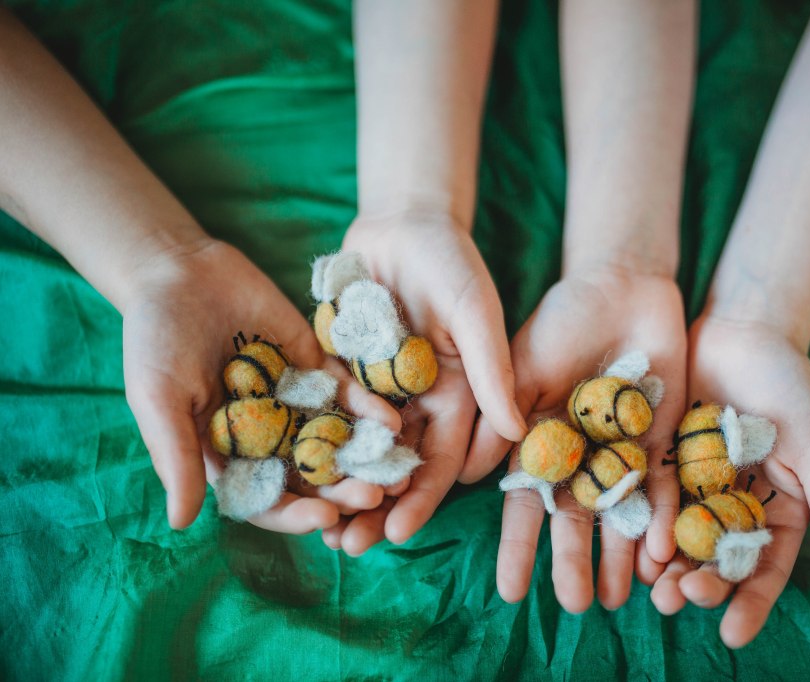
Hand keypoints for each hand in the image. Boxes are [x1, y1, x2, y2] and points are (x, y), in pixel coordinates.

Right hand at [122, 238, 402, 532]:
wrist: (180, 273)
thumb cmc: (155, 340)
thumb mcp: (159, 399)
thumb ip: (177, 457)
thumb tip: (181, 522)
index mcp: (228, 456)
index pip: (267, 499)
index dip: (295, 514)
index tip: (325, 520)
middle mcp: (267, 438)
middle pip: (310, 476)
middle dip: (342, 491)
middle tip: (374, 497)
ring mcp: (295, 404)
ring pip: (335, 440)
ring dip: (364, 457)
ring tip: (396, 468)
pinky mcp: (315, 368)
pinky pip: (346, 393)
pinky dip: (368, 408)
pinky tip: (392, 419)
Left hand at [321, 211, 526, 554]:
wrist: (402, 223)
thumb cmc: (451, 263)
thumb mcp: (476, 312)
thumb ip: (492, 369)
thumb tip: (517, 432)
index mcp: (457, 396)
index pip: (442, 460)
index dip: (423, 498)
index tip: (400, 532)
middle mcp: (417, 403)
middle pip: (397, 467)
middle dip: (375, 508)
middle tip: (350, 546)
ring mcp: (377, 390)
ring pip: (359, 451)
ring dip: (341, 488)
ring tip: (319, 529)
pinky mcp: (341, 370)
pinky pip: (327, 415)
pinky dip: (314, 445)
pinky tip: (292, 472)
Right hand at [465, 268, 687, 611]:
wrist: (620, 288)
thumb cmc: (560, 323)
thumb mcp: (520, 368)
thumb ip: (498, 419)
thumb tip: (462, 476)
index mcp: (543, 445)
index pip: (527, 504)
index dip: (518, 547)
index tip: (509, 591)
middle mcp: (582, 458)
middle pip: (576, 518)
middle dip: (573, 560)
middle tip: (573, 606)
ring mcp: (624, 452)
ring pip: (621, 512)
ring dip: (619, 554)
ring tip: (616, 598)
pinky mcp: (665, 439)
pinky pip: (664, 484)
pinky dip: (662, 515)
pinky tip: (660, 551)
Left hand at [650, 314, 809, 646]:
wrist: (744, 330)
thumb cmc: (791, 386)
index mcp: (776, 508)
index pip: (764, 566)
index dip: (750, 602)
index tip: (733, 634)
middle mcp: (733, 504)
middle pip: (715, 558)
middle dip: (699, 585)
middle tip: (679, 601)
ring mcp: (695, 483)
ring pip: (679, 536)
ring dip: (665, 566)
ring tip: (651, 590)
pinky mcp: (661, 457)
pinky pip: (651, 498)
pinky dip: (642, 523)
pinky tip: (630, 545)